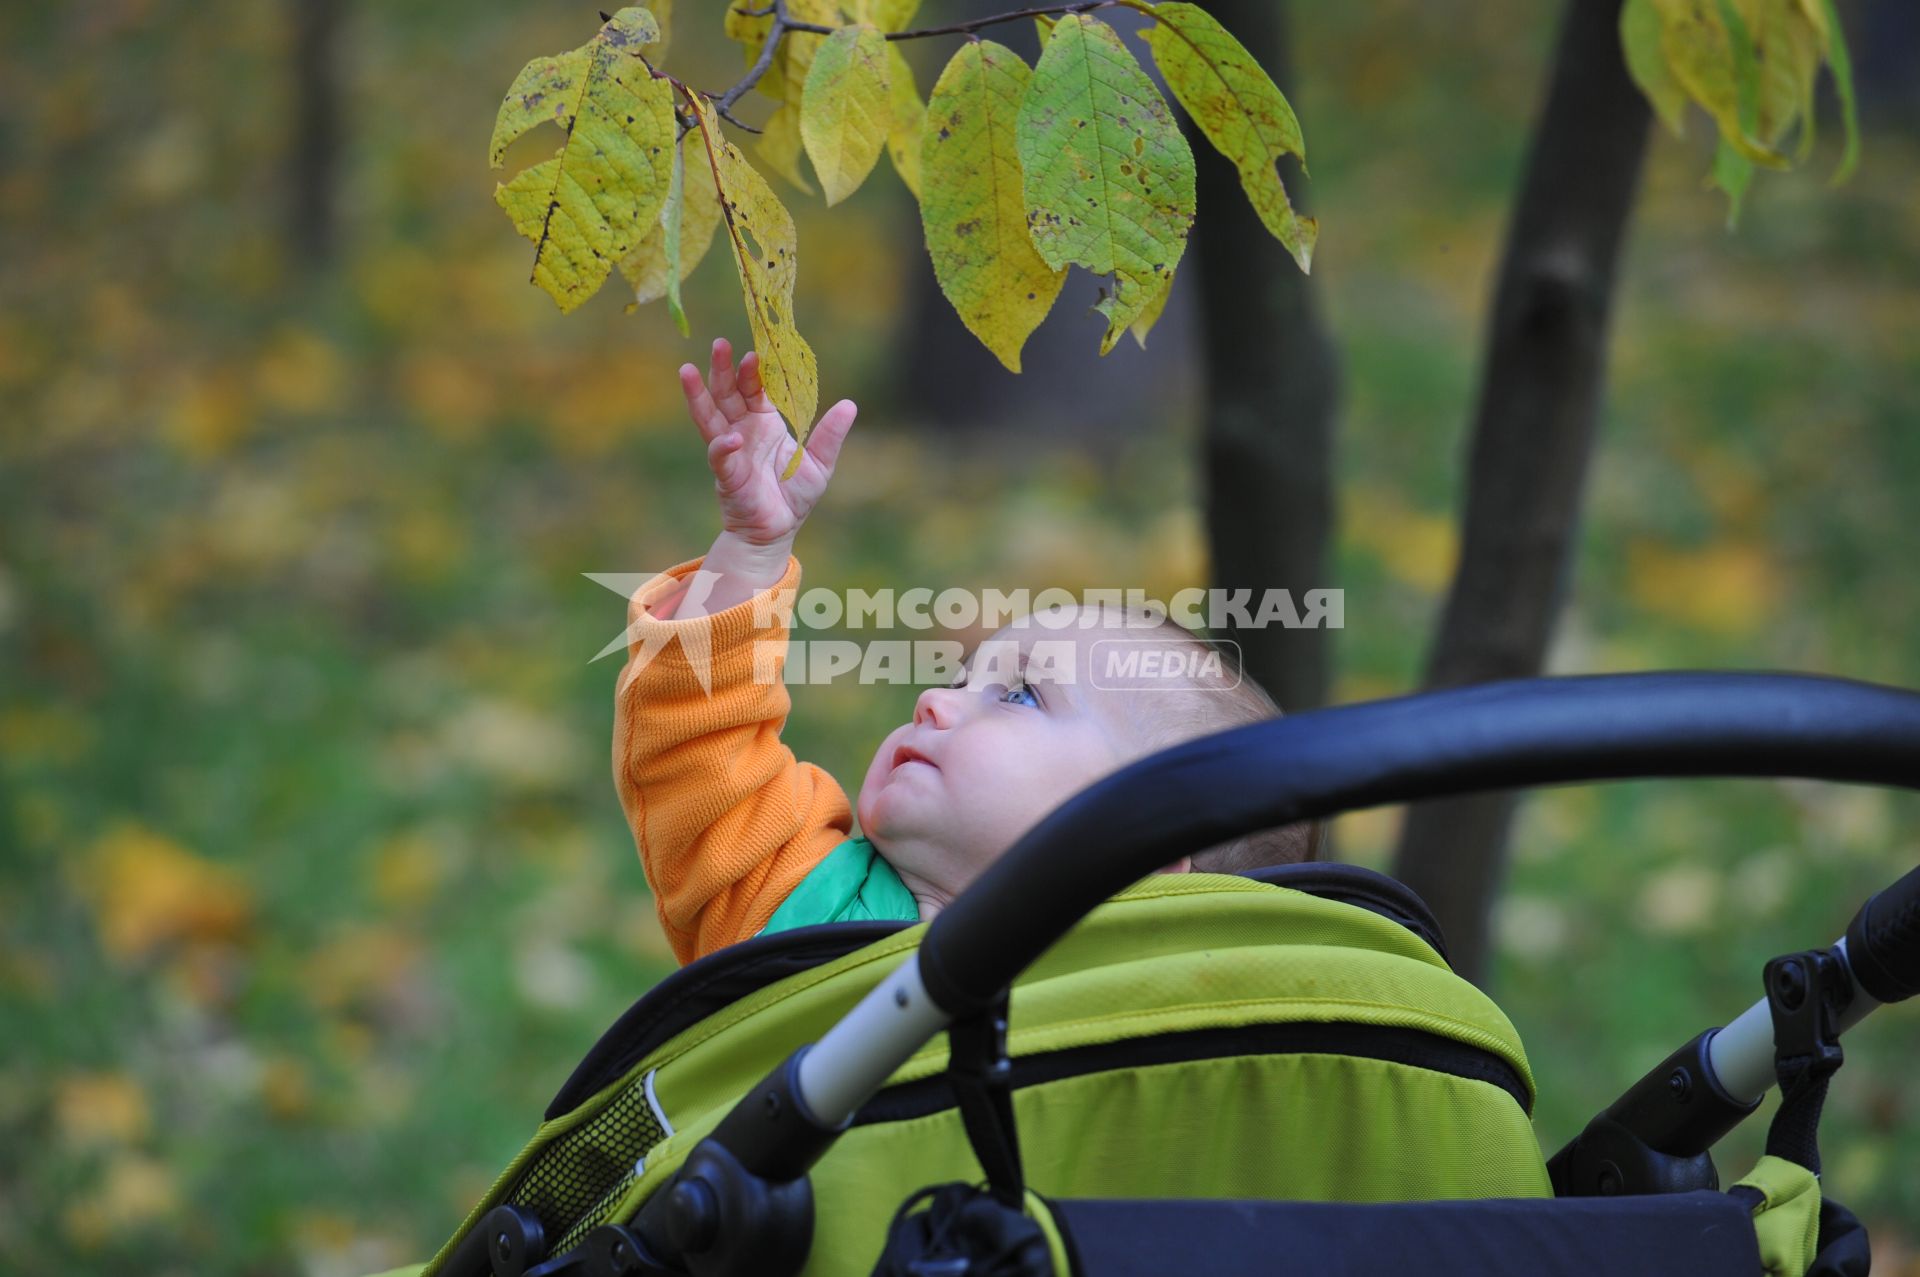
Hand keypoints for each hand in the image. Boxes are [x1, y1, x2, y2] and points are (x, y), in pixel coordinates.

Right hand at [680, 337, 856, 549]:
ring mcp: (730, 451)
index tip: (758, 350)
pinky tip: (730, 438)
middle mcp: (742, 430)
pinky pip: (720, 458)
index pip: (755, 389)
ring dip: (699, 395)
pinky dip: (722, 447)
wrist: (778, 530)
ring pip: (710, 417)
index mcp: (764, 422)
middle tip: (720, 344)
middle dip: (723, 369)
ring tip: (687, 369)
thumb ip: (830, 435)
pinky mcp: (727, 475)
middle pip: (727, 394)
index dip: (754, 371)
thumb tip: (850, 404)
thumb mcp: (821, 463)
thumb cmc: (794, 496)